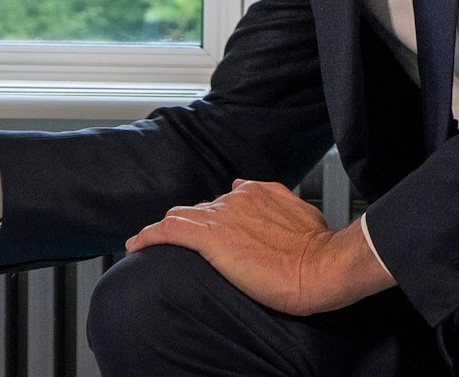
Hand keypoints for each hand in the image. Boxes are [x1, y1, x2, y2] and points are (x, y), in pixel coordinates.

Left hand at [125, 179, 391, 315]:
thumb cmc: (319, 249)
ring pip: (180, 217)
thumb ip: (277, 202)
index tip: (208, 229)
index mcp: (257, 192)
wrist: (323, 266)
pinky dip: (148, 236)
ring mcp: (221, 216)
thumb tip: (260, 195)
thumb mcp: (302, 214)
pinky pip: (168, 232)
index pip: (224, 200)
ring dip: (163, 229)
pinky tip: (135, 244)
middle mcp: (235, 198)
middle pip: (199, 210)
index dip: (213, 216)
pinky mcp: (209, 238)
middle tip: (177, 243)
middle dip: (188, 224)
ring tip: (147, 242)